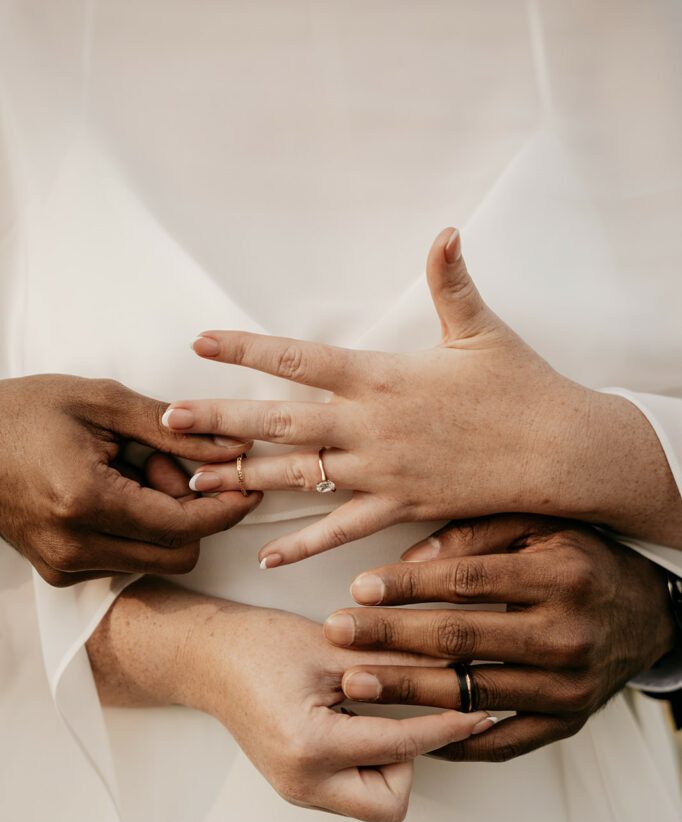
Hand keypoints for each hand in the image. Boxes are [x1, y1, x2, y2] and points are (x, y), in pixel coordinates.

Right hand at [0, 374, 259, 584]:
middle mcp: (74, 547)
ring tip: (136, 472)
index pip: (184, 527)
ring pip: (156, 562)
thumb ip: (176, 431)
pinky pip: (126, 561)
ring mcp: (64, 566)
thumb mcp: (102, 402)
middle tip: (170, 465)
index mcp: (84, 501)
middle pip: (179, 555)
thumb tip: (235, 449)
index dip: (226, 507)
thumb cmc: (23, 411)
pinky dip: (140, 531)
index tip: (248, 481)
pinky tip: (117, 490)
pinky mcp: (60, 571)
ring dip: (167, 522)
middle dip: (195, 513)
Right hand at [88, 581, 494, 821]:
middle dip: (408, 760)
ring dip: (387, 761)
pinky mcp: (296, 786)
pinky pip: (351, 789)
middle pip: (391, 802)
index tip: (481, 711)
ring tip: (365, 707)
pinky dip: (367, 760)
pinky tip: (354, 718)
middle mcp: (303, 783)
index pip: (403, 745)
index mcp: (311, 747)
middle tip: (395, 710)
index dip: (448, 725)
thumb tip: (456, 664)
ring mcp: (297, 791)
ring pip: (372, 801)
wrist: (203, 657)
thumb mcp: (333, 645)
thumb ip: (396, 661)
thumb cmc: (259, 644)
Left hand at [163, 228, 680, 565]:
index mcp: (381, 375)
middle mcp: (370, 424)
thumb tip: (446, 231)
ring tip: (196, 479)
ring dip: (244, 476)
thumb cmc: (522, 387)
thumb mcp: (482, 329)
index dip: (245, 347)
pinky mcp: (400, 505)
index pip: (298, 357)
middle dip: (219, 419)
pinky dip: (304, 543)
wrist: (560, 450)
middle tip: (169, 420)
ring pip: (298, 475)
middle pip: (278, 421)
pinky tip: (268, 551)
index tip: (200, 341)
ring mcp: (381, 469)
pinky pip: (342, 528)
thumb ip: (451, 282)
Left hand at [321, 515, 675, 760]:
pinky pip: (502, 740)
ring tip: (355, 681)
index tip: (359, 588)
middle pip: (460, 639)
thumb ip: (475, 534)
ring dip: (406, 689)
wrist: (648, 616)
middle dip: (390, 637)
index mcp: (560, 576)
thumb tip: (409, 561)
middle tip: (338, 634)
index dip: (408, 587)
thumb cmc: (583, 561)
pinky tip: (408, 730)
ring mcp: (568, 686)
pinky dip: (452, 740)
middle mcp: (567, 634)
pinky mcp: (567, 722)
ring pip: (471, 692)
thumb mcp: (540, 528)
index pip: (466, 581)